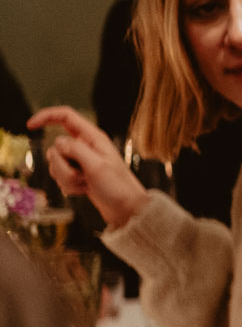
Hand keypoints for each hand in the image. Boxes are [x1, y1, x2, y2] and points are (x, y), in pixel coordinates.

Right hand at [25, 107, 149, 228]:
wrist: (126, 209)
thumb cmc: (118, 187)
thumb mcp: (97, 166)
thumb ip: (75, 150)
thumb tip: (58, 142)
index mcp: (93, 138)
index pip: (65, 117)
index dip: (46, 117)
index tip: (30, 125)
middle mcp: (85, 147)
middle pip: (55, 148)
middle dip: (62, 165)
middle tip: (82, 175)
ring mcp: (80, 162)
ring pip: (55, 165)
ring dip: (67, 178)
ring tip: (86, 184)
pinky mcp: (78, 175)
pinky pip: (60, 178)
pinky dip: (69, 186)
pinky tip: (85, 189)